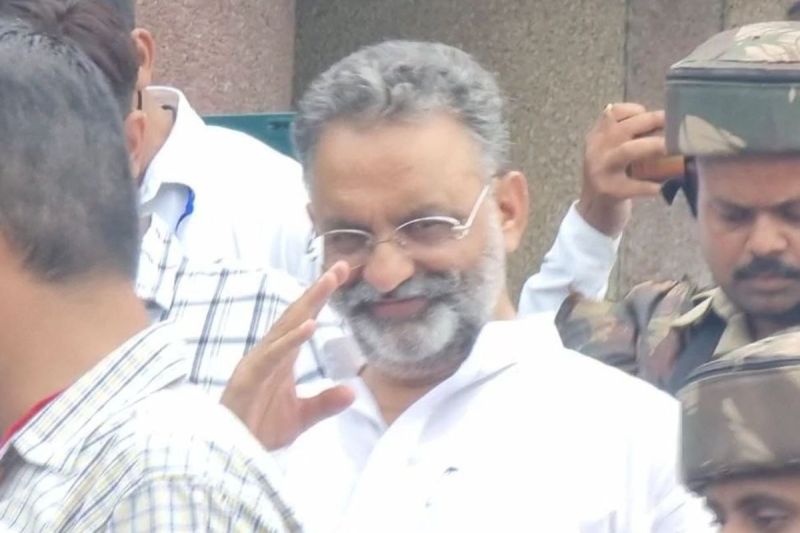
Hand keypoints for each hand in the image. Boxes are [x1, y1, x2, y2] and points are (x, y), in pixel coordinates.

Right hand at [221, 262, 355, 449]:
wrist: (230, 453)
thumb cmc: (258, 429)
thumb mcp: (301, 417)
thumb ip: (324, 403)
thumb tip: (352, 392)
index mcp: (283, 358)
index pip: (305, 321)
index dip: (321, 299)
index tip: (340, 274)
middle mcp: (271, 354)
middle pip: (297, 315)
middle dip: (318, 291)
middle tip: (340, 267)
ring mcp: (259, 363)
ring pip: (285, 327)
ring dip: (308, 304)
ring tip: (328, 282)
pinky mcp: (249, 377)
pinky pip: (273, 354)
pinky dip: (291, 339)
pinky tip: (310, 325)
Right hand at [577, 103, 666, 235]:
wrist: (593, 213)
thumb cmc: (612, 179)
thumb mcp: (611, 154)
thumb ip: (628, 138)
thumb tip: (668, 124)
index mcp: (596, 138)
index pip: (612, 113)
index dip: (636, 111)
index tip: (657, 115)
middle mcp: (595, 150)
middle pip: (624, 128)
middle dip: (653, 123)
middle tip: (677, 127)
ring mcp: (600, 171)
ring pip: (627, 150)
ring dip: (654, 146)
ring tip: (673, 149)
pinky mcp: (609, 192)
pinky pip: (633, 186)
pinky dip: (650, 186)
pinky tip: (661, 187)